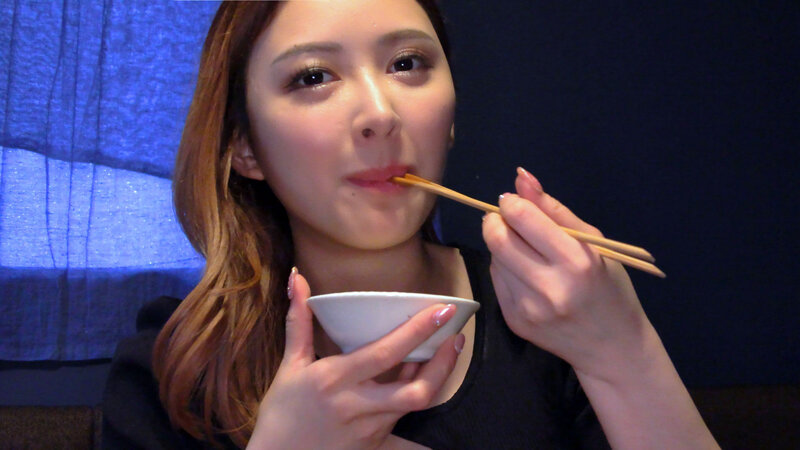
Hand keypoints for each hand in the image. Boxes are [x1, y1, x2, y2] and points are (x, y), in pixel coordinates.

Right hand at [247, 269, 461, 449]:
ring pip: (415, 403)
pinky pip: (405, 417)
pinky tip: (424, 376)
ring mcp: (369, 429)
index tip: (442, 310)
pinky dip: (416, 393)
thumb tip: (297, 277)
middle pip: (415, 390)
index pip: (385, 353)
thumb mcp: (289, 366)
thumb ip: (299, 321)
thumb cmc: (281, 412)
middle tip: (456, 336)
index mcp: (334, 380)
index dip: (418, 332)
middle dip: (443, 363)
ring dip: (435, 376)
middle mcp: (356, 406)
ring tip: (446, 350)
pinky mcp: (375, 444)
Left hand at [482, 168, 651, 379]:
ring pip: (493, 258)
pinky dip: (505, 269)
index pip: (522, 218)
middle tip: (508, 220)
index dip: (512, 203)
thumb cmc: (609, 288)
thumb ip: (555, 209)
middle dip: (496, 221)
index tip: (515, 203)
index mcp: (576, 262)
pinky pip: (496, 281)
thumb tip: (521, 177)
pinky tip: (526, 274)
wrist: (611, 348)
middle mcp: (549, 287)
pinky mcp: (514, 322)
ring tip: (526, 252)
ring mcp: (528, 308)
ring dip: (502, 246)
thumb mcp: (594, 243)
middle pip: (498, 238)